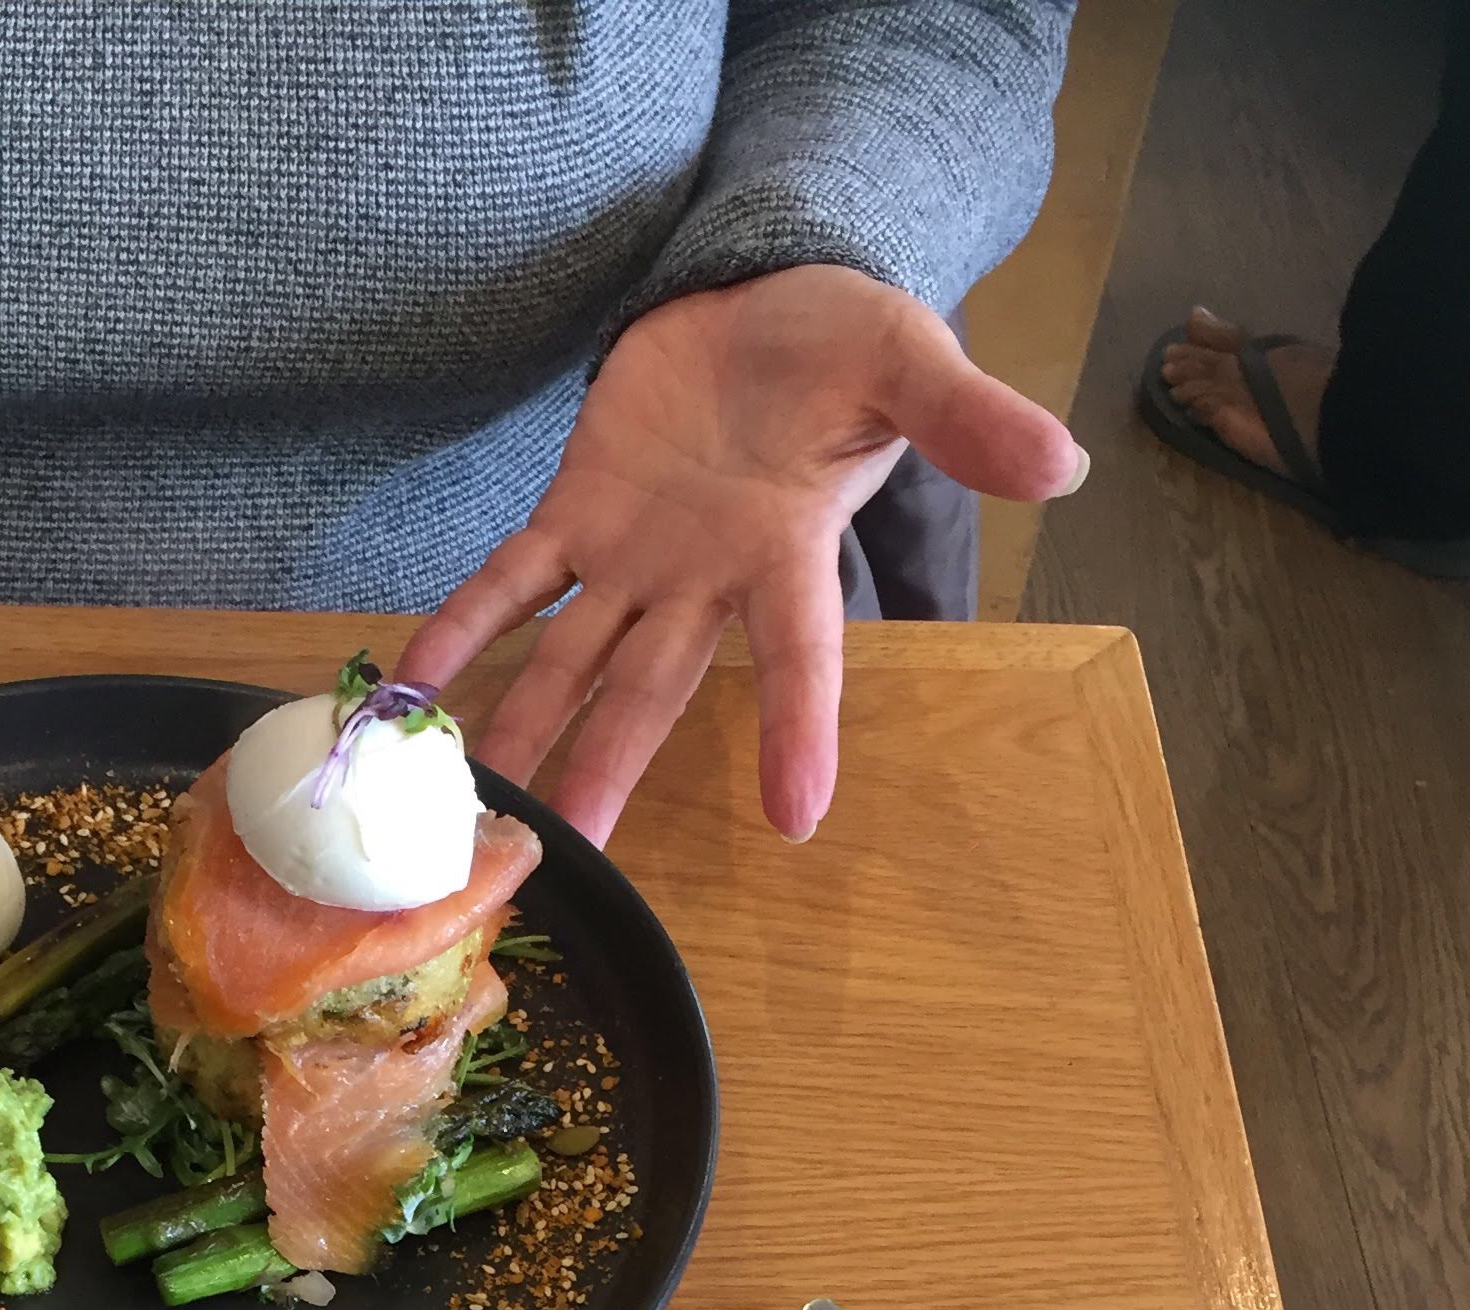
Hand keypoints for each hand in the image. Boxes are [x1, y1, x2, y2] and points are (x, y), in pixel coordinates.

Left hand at [397, 267, 1083, 844]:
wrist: (766, 294)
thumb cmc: (843, 342)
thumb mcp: (912, 360)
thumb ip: (968, 417)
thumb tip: (1060, 462)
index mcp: (789, 555)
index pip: (802, 655)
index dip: (799, 730)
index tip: (799, 818)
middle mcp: (704, 581)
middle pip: (653, 690)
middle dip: (611, 768)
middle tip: (574, 855)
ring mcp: (634, 556)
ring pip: (572, 660)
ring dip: (524, 729)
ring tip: (475, 809)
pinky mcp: (577, 513)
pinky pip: (510, 583)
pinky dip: (461, 630)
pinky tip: (409, 688)